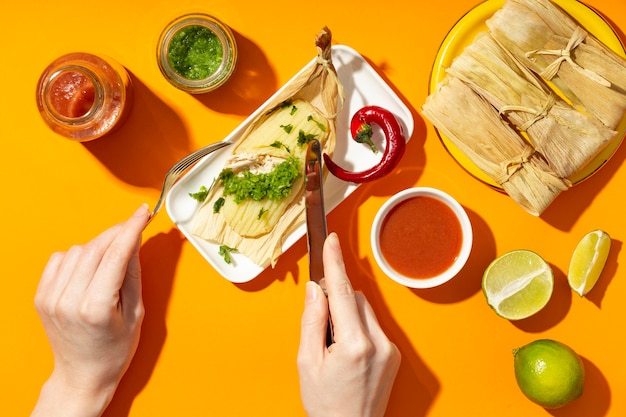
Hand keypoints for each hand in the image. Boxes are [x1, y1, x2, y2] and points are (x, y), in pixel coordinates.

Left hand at [31, 205, 149, 416]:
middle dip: (117, 233)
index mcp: (96, 307)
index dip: (131, 228)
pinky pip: (59, 259)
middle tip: (134, 229)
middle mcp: (68, 300)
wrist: (83, 374)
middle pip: (95, 248)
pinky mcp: (41, 296)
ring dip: (98, 247)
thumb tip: (134, 240)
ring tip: (111, 263)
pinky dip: (77, 256)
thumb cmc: (114, 350)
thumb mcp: (136, 313)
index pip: (116, 254)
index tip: (142, 214)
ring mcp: (50, 298)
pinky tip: (89, 270)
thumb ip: (133, 273)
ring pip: (77, 249)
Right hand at [297, 232, 400, 416]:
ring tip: (333, 345)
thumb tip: (315, 289)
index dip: (335, 263)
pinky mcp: (394, 355)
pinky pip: (373, 325)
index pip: (342, 292)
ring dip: (347, 314)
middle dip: (335, 300)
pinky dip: (358, 327)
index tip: (331, 240)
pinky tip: (347, 350)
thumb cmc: (326, 404)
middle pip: (354, 298)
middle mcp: (379, 343)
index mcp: (355, 344)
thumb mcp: (307, 362)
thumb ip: (311, 321)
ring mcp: (390, 349)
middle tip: (319, 322)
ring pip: (365, 310)